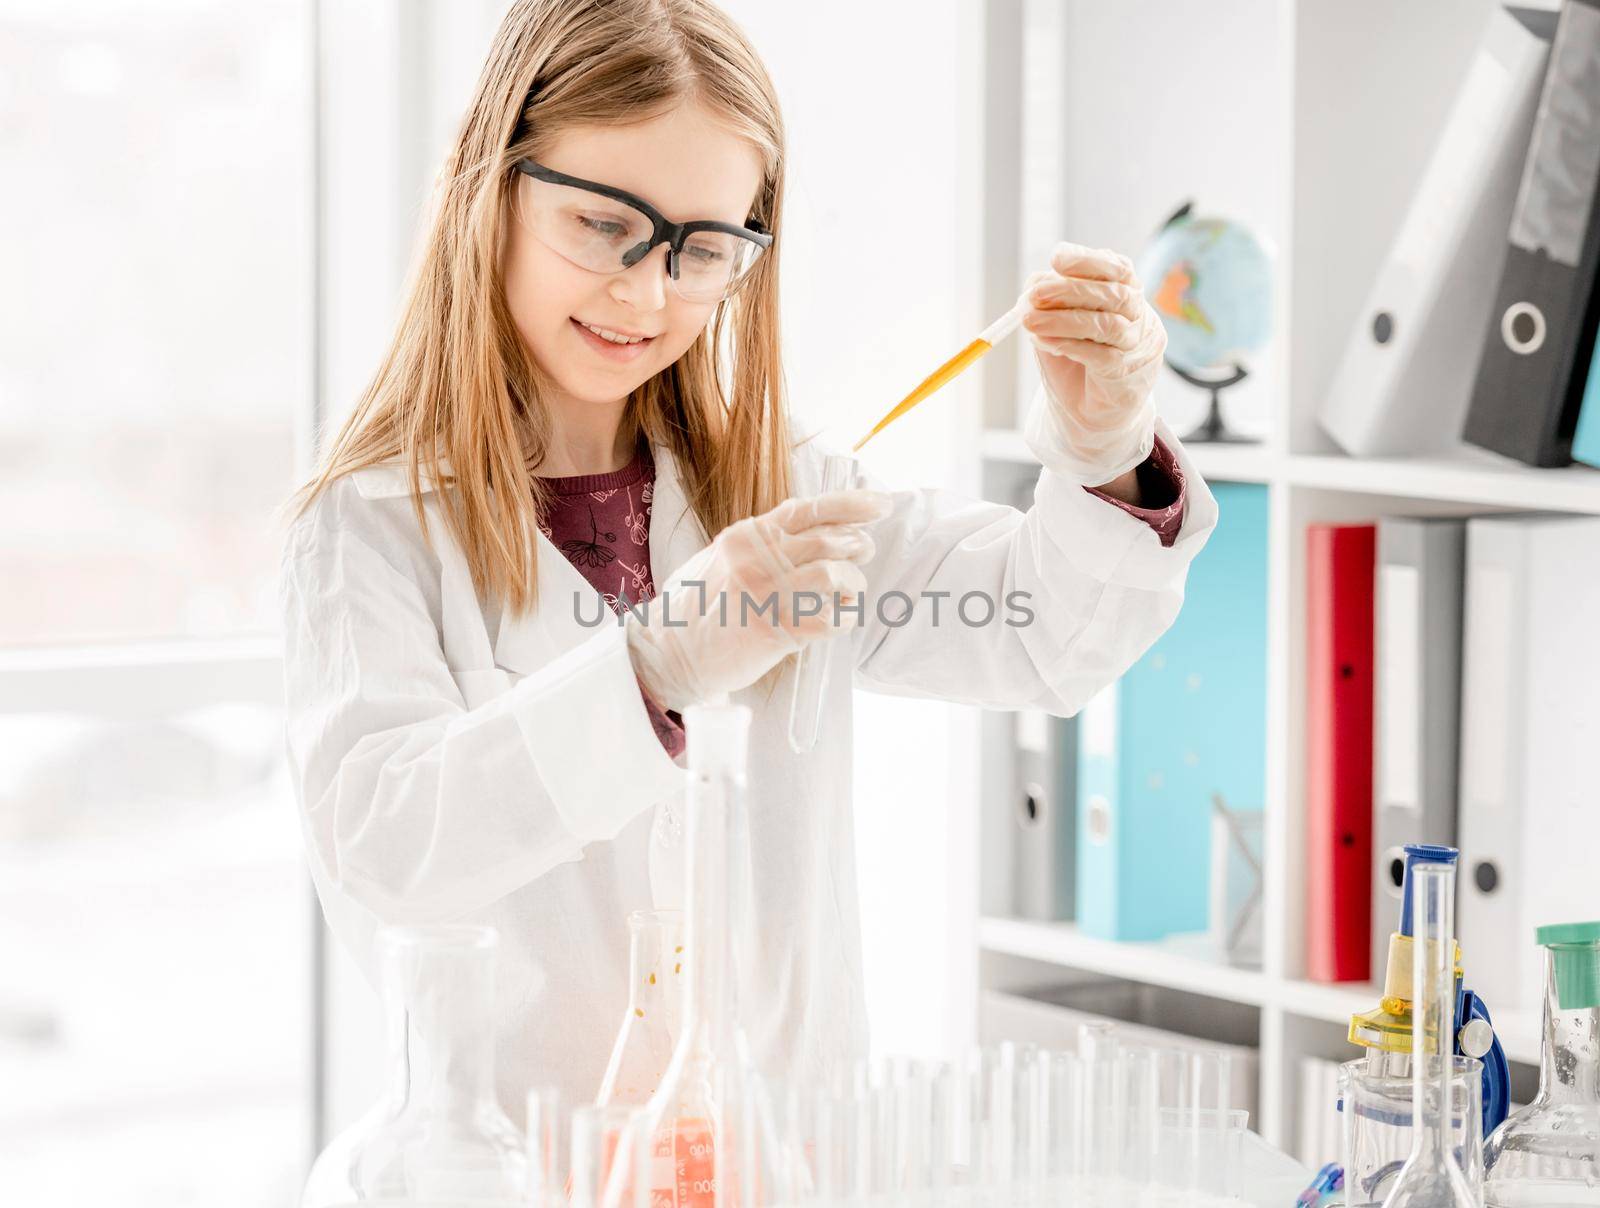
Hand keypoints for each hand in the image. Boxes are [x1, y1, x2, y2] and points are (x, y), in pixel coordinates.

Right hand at [624, 488, 891, 712]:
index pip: (808, 509)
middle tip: (865, 552)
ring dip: (852, 582)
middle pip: (829, 539)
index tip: (880, 505)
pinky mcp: (776, 631)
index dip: (851, 504)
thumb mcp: (720, 558)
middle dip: (858, 544)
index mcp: (746, 536)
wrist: (666, 653)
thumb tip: (807, 529)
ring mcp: (767, 594)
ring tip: (848, 591)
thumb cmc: (694, 608)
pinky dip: (845, 618)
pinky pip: (831, 619)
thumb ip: (760, 541)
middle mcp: (757, 558)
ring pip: (834, 573)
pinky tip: (838, 620)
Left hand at [1020, 241, 1164, 484]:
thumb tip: (1032, 287)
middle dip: (1069, 290)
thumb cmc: (1076, 360)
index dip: (1088, 260)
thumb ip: (1051, 303)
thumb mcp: (1061, 323)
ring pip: (1106, 325)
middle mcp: (1140, 317)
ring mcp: (1138, 347)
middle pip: (1113, 294)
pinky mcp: (1126, 375)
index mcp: (1128, 295)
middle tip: (1033, 295)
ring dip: (1063, 320)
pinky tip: (1045, 343)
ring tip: (1029, 321)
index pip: (1117, 268)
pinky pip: (1100, 356)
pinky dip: (1069, 345)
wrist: (1090, 411)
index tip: (1056, 258)